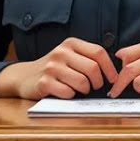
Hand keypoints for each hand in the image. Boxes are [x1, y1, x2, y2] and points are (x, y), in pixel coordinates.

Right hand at [0, 37, 117, 99]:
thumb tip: (114, 73)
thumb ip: (88, 58)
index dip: (110, 68)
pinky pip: (68, 93)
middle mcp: (61, 52)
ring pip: (82, 82)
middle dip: (98, 83)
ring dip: (85, 91)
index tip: (113, 79)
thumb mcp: (69, 56)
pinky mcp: (44, 83)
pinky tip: (65, 93)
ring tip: (79, 90)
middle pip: (93, 69)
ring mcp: (51, 67)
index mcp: (70, 44)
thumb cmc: (54, 68)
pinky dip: (71, 96)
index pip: (98, 52)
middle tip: (94, 88)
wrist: (24, 76)